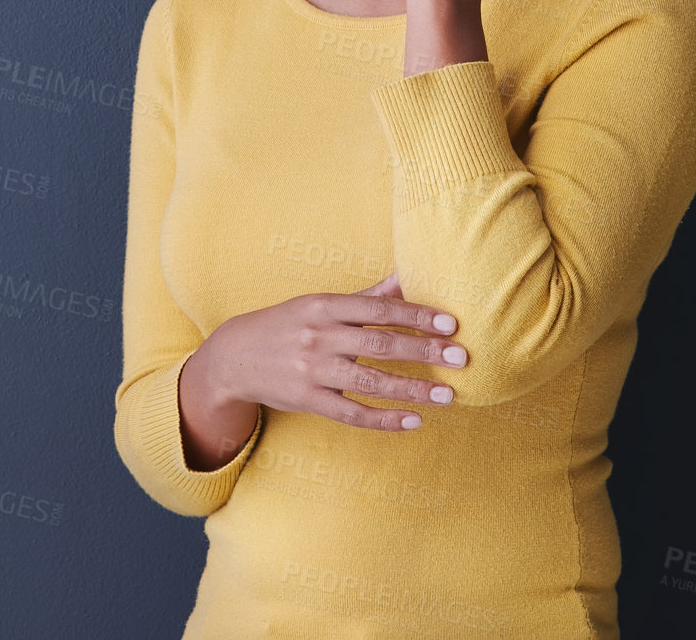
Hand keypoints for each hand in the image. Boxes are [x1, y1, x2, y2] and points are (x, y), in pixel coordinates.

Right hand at [200, 270, 468, 432]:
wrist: (234, 357)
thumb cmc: (288, 324)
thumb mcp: (321, 304)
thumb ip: (366, 296)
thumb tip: (407, 277)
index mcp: (325, 306)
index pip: (379, 309)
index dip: (416, 315)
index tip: (450, 322)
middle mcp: (319, 337)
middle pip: (380, 344)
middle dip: (424, 351)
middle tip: (461, 357)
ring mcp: (313, 371)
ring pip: (370, 382)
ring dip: (413, 389)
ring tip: (448, 395)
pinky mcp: (308, 401)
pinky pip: (351, 414)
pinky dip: (384, 419)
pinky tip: (413, 420)